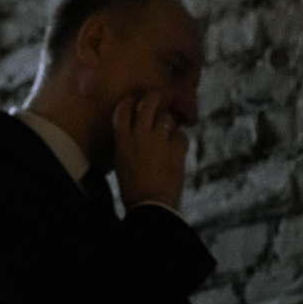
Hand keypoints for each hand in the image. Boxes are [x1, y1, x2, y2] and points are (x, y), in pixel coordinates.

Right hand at [112, 92, 187, 208]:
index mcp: (122, 139)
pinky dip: (180, 140)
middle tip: (159, 98)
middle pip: (148, 102)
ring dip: (169, 122)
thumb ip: (127, 143)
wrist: (150, 206)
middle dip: (155, 98)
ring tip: (168, 130)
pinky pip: (181, 135)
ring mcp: (159, 140)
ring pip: (167, 116)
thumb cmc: (132, 189)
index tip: (135, 101)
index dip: (131, 101)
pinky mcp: (176, 149)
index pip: (124, 108)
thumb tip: (135, 133)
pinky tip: (177, 148)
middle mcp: (140, 134)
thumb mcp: (121, 162)